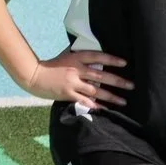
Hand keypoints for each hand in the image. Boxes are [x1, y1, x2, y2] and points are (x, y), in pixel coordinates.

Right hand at [16, 48, 131, 106]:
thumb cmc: (51, 65)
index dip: (111, 60)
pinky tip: (105, 109)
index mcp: (76, 58)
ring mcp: (72, 83)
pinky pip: (85, 101)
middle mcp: (76, 70)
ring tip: (123, 101)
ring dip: (111, 96)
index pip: (97, 57)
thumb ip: (80, 56)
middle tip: (131, 86)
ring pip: (95, 91)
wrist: (34, 76)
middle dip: (117, 81)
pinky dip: (96, 105)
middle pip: (100, 76)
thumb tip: (96, 56)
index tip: (125, 63)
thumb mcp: (66, 55)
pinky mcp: (67, 94)